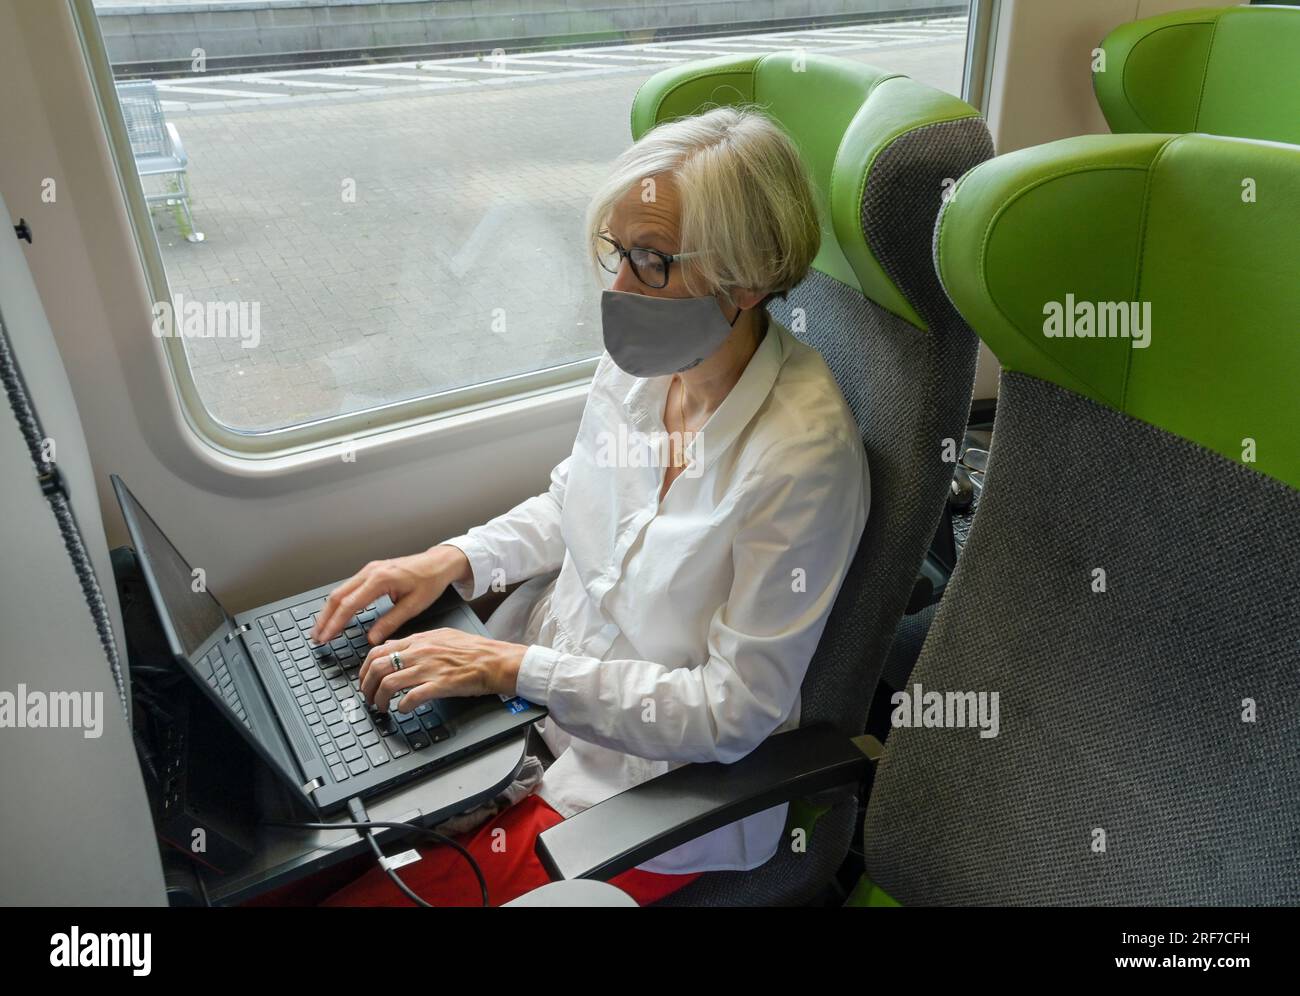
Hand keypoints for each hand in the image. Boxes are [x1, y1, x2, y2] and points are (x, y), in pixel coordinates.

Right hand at [311, 545, 470, 645]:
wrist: (438, 562)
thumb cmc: (430, 580)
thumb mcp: (414, 605)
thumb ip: (391, 622)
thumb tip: (372, 638)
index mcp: (381, 579)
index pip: (350, 604)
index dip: (335, 623)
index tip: (327, 637)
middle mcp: (371, 571)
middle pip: (338, 596)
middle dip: (325, 618)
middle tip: (317, 637)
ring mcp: (369, 570)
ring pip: (340, 591)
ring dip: (329, 611)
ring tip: (321, 629)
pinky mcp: (370, 572)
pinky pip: (348, 587)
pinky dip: (338, 602)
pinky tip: (335, 614)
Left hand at [358, 628, 526, 711]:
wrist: (496, 660)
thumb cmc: (474, 650)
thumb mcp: (441, 636)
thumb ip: (415, 642)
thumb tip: (392, 647)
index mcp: (419, 640)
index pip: (378, 651)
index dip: (364, 669)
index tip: (364, 680)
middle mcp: (420, 652)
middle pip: (377, 667)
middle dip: (366, 686)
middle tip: (368, 698)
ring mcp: (429, 668)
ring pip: (389, 683)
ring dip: (379, 699)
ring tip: (382, 708)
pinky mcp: (440, 685)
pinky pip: (411, 697)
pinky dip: (402, 706)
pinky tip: (403, 710)